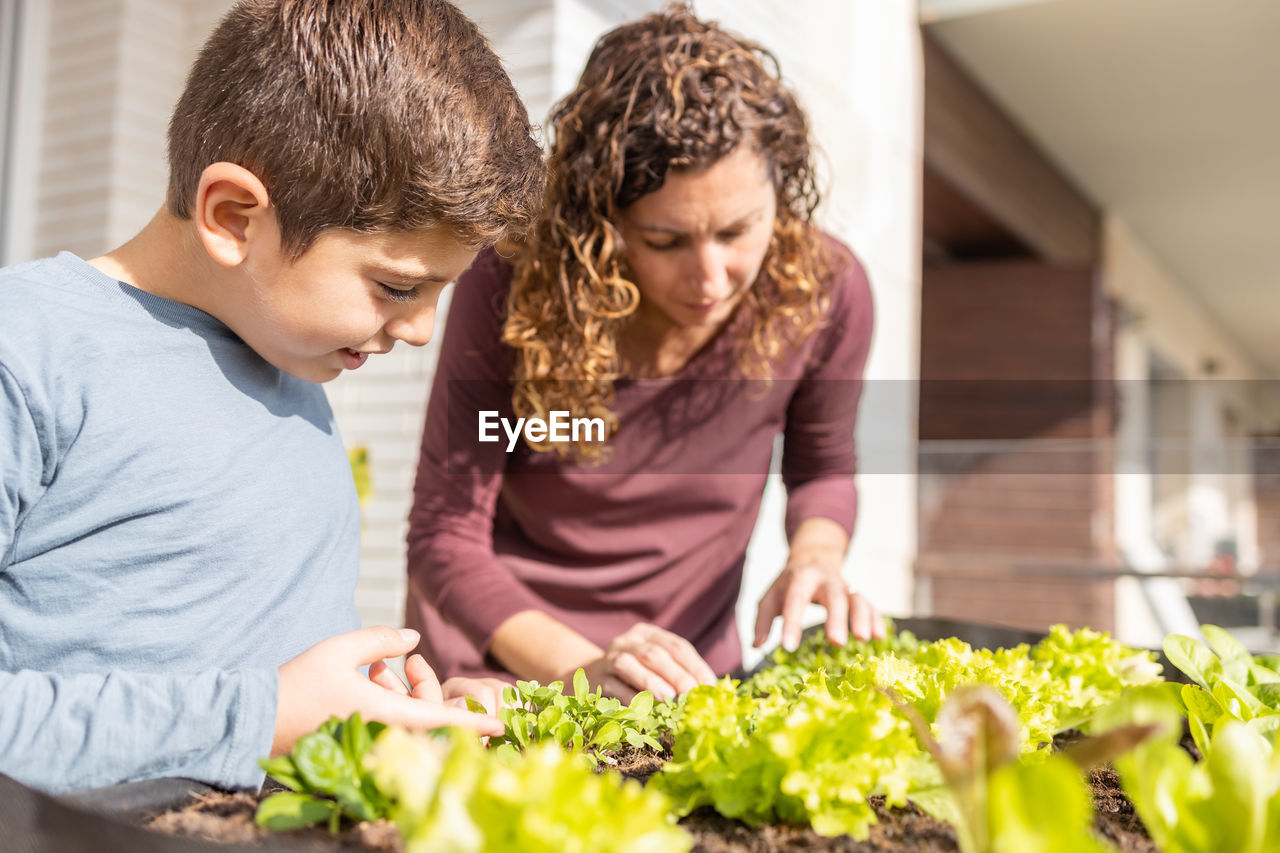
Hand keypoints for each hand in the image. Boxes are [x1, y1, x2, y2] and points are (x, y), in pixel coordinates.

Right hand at [274, 626, 502, 755]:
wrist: (256, 718)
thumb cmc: (298, 683)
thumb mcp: (340, 649)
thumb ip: (381, 640)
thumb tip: (412, 639)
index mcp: (385, 716)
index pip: (440, 722)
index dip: (472, 724)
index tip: (499, 726)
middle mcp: (381, 736)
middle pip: (426, 721)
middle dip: (429, 692)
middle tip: (411, 664)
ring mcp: (369, 744)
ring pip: (407, 724)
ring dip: (406, 697)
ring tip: (378, 668)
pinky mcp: (356, 746)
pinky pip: (388, 729)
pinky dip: (389, 705)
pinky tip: (372, 680)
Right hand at [575, 623, 716, 702]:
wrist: (590, 676)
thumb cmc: (635, 675)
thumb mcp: (656, 666)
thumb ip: (678, 674)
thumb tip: (709, 693)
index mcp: (648, 634)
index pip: (676, 646)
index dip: (694, 665)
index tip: (709, 686)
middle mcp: (628, 641)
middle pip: (654, 654)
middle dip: (676, 675)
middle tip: (691, 694)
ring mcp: (609, 658)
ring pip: (628, 664)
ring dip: (650, 682)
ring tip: (668, 699)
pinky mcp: (597, 679)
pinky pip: (613, 687)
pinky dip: (630, 698)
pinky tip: (644, 711)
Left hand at [753, 562, 884, 651]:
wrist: (813, 557)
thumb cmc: (788, 584)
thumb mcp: (770, 596)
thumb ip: (762, 620)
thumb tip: (755, 645)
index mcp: (799, 579)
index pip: (794, 601)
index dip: (791, 624)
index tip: (788, 647)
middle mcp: (825, 580)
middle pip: (833, 597)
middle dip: (836, 618)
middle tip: (837, 642)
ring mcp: (844, 586)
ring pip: (857, 598)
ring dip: (862, 617)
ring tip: (865, 639)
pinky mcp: (857, 594)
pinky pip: (870, 604)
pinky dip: (876, 619)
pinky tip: (880, 637)